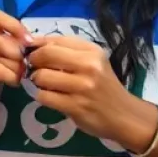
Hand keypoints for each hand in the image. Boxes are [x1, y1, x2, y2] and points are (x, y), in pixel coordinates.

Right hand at [0, 9, 30, 133]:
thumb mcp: (0, 57)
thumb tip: (30, 39)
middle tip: (23, 66)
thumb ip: (9, 43)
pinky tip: (13, 83)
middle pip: (0, 37)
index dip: (15, 25)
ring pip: (1, 52)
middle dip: (18, 52)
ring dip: (16, 66)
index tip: (29, 41)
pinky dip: (12, 77)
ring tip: (18, 75)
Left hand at [27, 36, 144, 145]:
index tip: (32, 52)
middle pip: (45, 55)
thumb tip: (31, 42)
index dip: (36, 45)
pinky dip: (41, 95)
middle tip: (34, 68)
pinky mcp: (77, 107)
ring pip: (42, 76)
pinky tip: (49, 96)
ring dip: (36, 80)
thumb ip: (64, 48)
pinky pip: (45, 96)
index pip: (53, 40)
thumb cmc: (103, 84)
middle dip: (33, 61)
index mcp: (91, 51)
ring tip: (44, 83)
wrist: (126, 116)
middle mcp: (89, 66)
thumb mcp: (91, 60)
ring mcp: (83, 88)